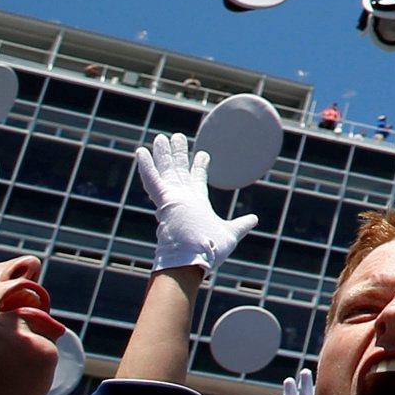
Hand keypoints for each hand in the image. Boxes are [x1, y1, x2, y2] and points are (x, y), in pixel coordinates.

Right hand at [131, 131, 259, 274]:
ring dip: (163, 154)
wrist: (195, 257)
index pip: (197, 180)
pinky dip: (146, 166)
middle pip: (179, 171)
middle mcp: (182, 199)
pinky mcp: (163, 200)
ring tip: (161, 137)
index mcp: (197, 204)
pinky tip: (140, 151)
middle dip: (179, 154)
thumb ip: (241, 224)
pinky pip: (152, 180)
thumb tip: (254, 219)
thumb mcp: (231, 233)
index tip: (203, 154)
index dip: (199, 166)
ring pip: (166, 171)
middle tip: (177, 137)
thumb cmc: (210, 249)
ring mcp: (172, 198)